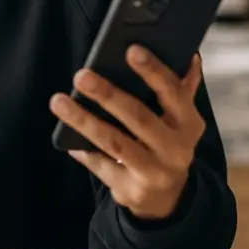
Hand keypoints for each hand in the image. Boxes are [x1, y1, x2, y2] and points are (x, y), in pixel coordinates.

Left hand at [51, 46, 205, 220]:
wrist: (169, 197)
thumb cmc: (167, 143)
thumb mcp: (180, 118)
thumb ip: (181, 87)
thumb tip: (189, 54)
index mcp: (188, 123)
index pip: (173, 92)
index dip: (153, 71)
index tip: (131, 50)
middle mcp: (176, 149)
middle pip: (138, 117)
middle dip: (108, 95)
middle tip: (81, 75)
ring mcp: (155, 172)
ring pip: (114, 143)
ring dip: (84, 121)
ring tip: (59, 101)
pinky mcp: (132, 191)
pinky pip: (102, 166)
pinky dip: (83, 151)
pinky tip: (66, 136)